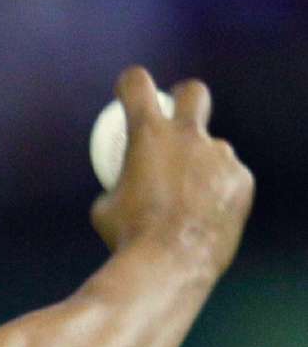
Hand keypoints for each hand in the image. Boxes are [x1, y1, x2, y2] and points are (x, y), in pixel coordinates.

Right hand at [90, 66, 253, 276]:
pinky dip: (216, 191)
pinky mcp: (242, 180)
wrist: (170, 264)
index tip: (129, 92)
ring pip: (212, 149)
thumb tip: (121, 186)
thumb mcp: (104, 208)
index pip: (137, 83)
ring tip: (188, 200)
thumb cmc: (127, 237)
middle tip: (176, 120)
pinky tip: (205, 216)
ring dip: (201, 163)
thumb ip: (118, 185)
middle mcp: (188, 136)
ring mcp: (220, 156)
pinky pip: (228, 178)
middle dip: (185, 98)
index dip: (131, 82)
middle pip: (194, 93)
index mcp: (147, 134)